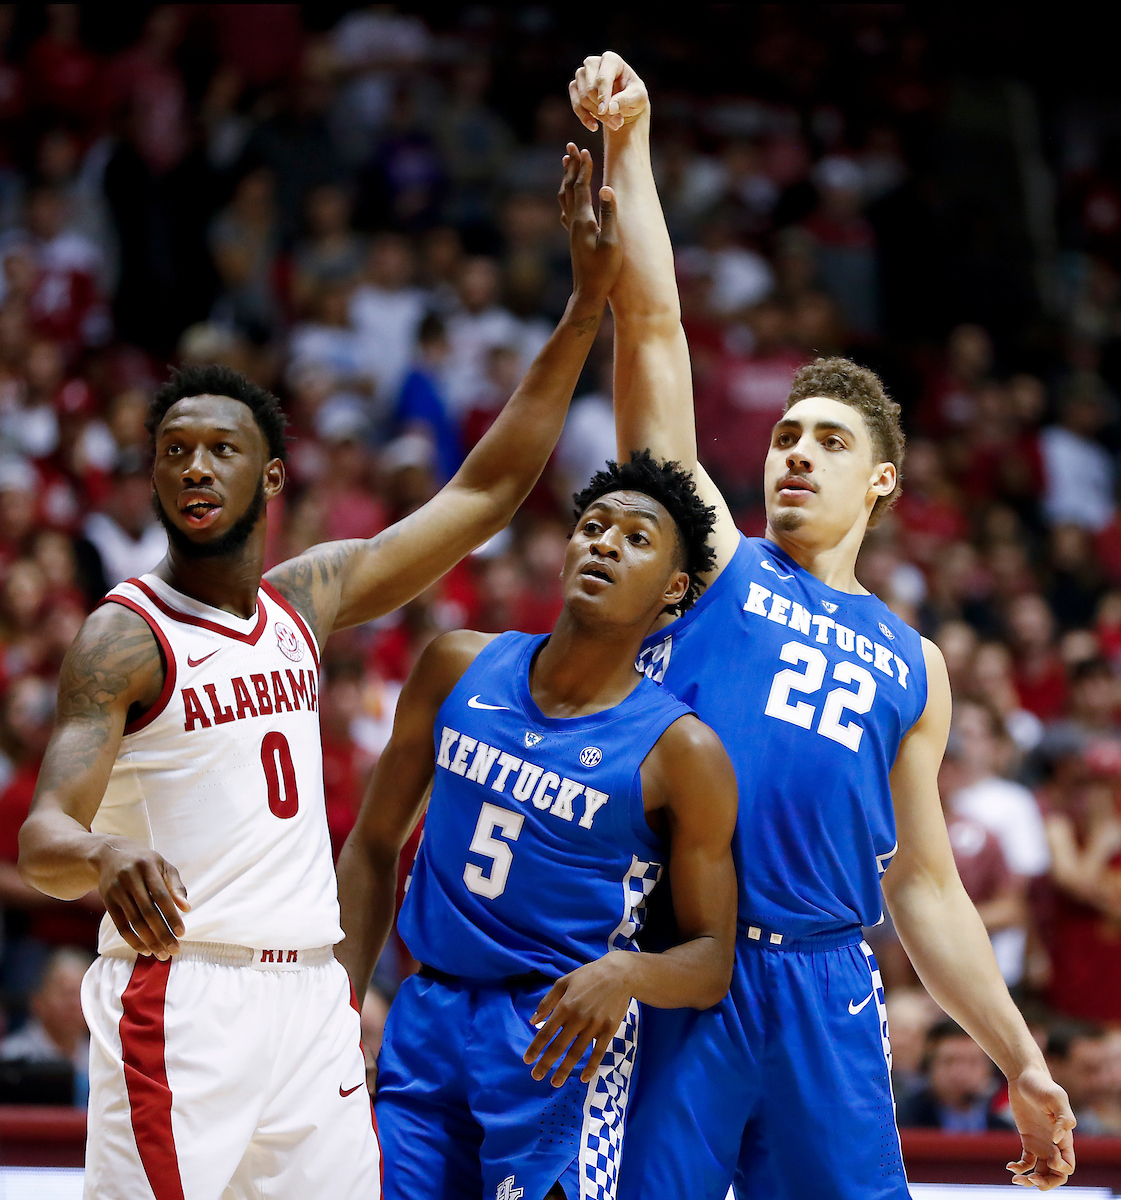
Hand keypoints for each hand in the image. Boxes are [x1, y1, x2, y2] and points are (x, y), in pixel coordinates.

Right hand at [97, 840, 189, 959]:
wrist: (110, 854)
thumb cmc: (145, 862)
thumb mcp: (163, 866)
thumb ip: (175, 886)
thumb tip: (186, 908)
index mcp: (148, 866)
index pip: (162, 896)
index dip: (171, 915)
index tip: (181, 933)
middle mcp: (131, 877)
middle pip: (148, 911)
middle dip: (162, 933)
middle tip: (174, 950)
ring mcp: (117, 889)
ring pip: (134, 921)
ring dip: (148, 940)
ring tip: (161, 954)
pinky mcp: (107, 900)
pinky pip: (120, 925)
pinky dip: (133, 939)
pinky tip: (144, 949)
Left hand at [523, 952, 632, 1086]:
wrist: (619, 974)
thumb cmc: (588, 976)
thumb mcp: (563, 982)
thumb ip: (547, 1001)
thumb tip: (533, 1020)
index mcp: (565, 1006)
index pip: (546, 1032)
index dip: (536, 1047)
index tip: (527, 1060)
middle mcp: (578, 1018)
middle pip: (559, 1046)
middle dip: (546, 1063)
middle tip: (536, 1076)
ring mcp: (595, 1026)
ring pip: (577, 1053)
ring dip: (565, 1069)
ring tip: (555, 1083)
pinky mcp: (609, 1030)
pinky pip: (599, 1052)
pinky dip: (591, 1067)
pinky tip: (584, 1078)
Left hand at [558, 144, 619, 305]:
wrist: (588, 293)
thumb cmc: (604, 271)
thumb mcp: (612, 243)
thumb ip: (610, 215)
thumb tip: (607, 188)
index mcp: (582, 220)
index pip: (581, 187)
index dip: (583, 168)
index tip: (586, 150)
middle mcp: (573, 222)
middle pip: (569, 188)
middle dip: (571, 166)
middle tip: (571, 146)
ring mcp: (572, 230)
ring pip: (565, 198)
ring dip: (567, 178)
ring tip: (567, 163)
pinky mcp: (574, 238)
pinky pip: (567, 211)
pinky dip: (567, 197)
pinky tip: (567, 198)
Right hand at [569, 52, 648, 132]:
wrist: (625, 101)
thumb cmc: (634, 95)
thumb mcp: (639, 97)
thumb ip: (627, 100)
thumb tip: (610, 108)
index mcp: (611, 60)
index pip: (602, 78)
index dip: (603, 96)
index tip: (604, 111)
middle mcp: (593, 63)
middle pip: (591, 90)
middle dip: (604, 110)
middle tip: (618, 123)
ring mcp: (582, 74)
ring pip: (583, 99)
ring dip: (598, 116)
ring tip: (614, 125)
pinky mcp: (575, 87)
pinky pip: (576, 105)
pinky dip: (585, 118)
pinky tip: (594, 127)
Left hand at [1006, 1066, 1075, 1189]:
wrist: (1023, 1076)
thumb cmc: (1042, 1085)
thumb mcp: (1056, 1097)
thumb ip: (1064, 1118)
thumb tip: (1057, 1140)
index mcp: (1065, 1139)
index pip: (1068, 1166)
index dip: (1060, 1168)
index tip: (1050, 1155)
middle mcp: (1054, 1145)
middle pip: (1056, 1175)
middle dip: (1047, 1183)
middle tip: (1032, 1180)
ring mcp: (1040, 1143)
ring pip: (1041, 1172)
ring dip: (1031, 1181)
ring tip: (1017, 1180)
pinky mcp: (1027, 1139)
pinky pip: (1026, 1162)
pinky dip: (1020, 1168)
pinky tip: (1010, 1166)